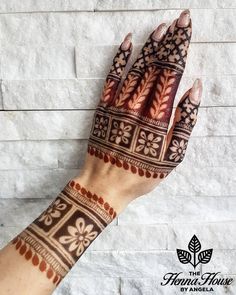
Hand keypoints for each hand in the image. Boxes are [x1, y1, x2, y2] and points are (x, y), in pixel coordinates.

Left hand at [76, 10, 201, 211]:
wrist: (105, 184)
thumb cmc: (141, 174)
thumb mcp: (172, 157)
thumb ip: (185, 123)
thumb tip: (195, 89)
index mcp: (157, 117)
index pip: (172, 74)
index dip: (180, 49)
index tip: (187, 29)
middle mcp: (137, 106)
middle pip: (156, 67)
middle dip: (170, 41)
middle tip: (181, 19)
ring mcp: (118, 105)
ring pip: (136, 69)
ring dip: (149, 46)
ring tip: (161, 27)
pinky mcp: (103, 108)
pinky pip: (111, 79)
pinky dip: (119, 60)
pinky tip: (128, 43)